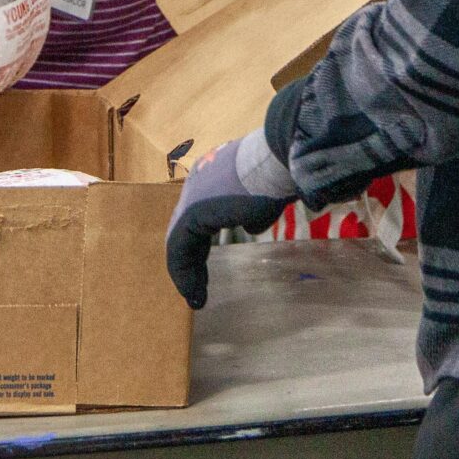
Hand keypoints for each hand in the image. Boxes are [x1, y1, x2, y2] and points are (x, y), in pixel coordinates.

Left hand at [164, 128, 299, 309]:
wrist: (276, 161)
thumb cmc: (278, 176)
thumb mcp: (264, 196)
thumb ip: (252, 211)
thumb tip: (249, 225)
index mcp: (211, 175)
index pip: (198, 216)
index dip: (200, 244)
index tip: (206, 268)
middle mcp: (196, 183)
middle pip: (186, 229)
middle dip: (191, 261)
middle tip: (197, 287)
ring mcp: (191, 196)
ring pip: (179, 240)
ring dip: (187, 272)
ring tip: (195, 297)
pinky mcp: (192, 212)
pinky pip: (179, 247)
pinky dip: (184, 272)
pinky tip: (193, 291)